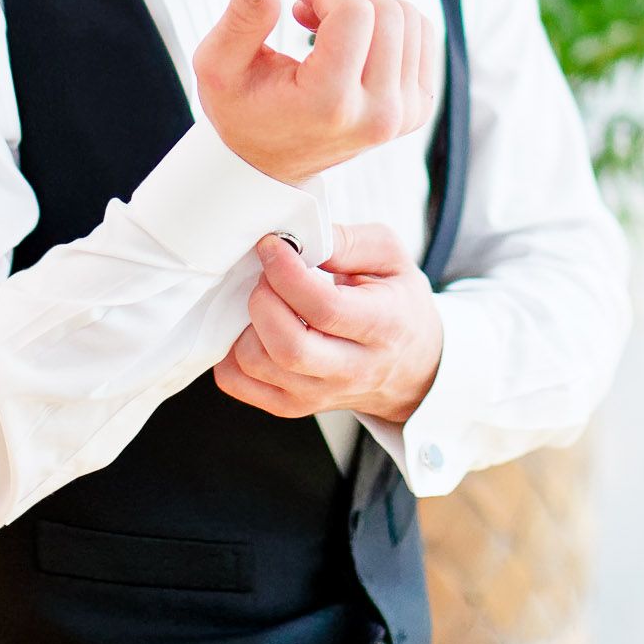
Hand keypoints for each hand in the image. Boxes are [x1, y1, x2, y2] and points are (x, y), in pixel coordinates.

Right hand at [193, 0, 440, 186]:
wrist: (270, 163)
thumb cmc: (243, 111)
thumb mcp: (219, 66)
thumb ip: (242, 19)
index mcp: (330, 105)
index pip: (354, 14)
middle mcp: (377, 114)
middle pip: (386, 12)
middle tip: (308, 12)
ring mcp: (404, 114)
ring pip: (409, 18)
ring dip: (367, 8)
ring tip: (328, 28)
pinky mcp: (418, 108)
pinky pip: (422, 35)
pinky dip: (388, 24)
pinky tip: (354, 39)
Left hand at [213, 223, 443, 422]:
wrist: (413, 367)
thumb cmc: (399, 307)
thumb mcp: (392, 259)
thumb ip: (348, 241)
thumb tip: (300, 238)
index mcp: (383, 327)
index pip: (325, 309)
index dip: (287, 273)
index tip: (273, 245)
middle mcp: (351, 370)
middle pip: (288, 347)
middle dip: (262, 300)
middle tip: (266, 274)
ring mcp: (318, 394)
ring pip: (257, 365)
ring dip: (244, 323)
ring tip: (263, 299)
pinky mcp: (292, 406)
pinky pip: (239, 383)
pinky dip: (230, 352)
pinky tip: (250, 327)